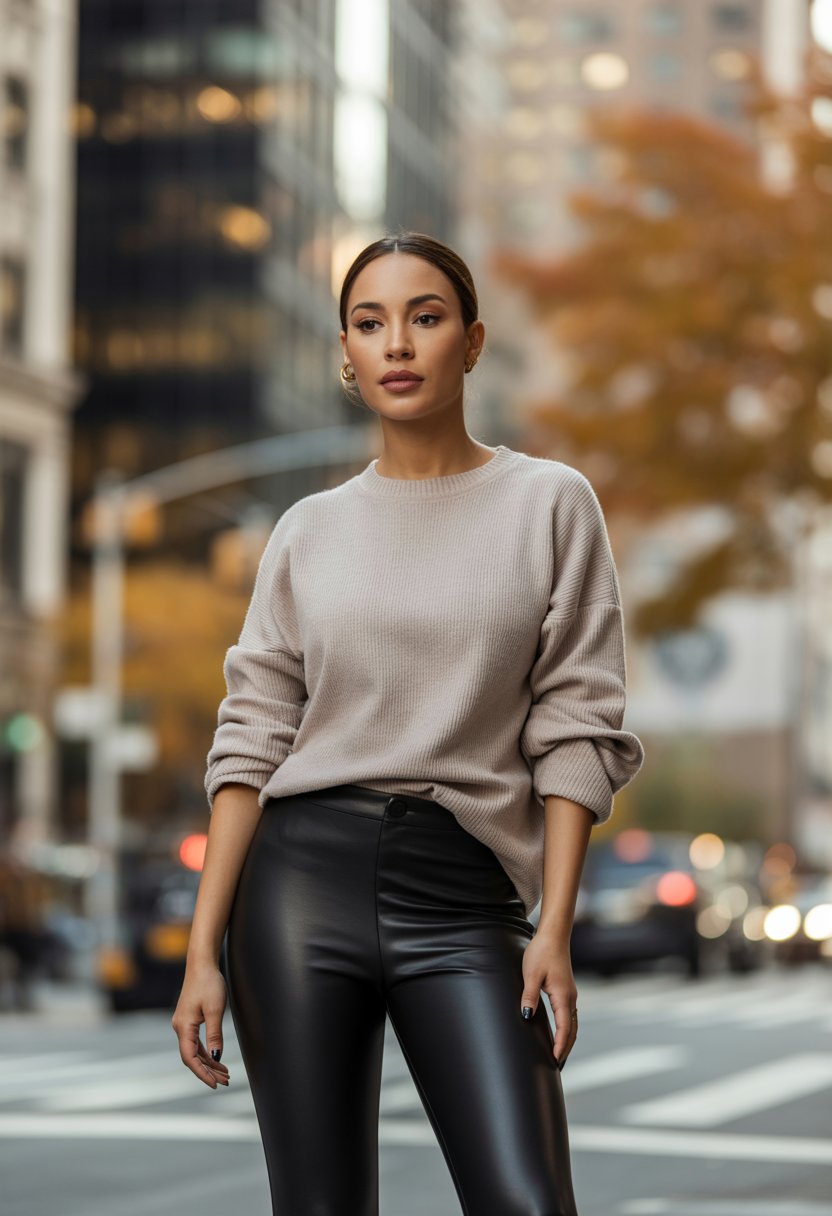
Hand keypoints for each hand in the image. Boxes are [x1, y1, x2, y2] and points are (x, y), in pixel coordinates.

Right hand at [172, 961, 230, 1089]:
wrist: (202, 964)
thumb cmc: (209, 983)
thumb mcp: (215, 1010)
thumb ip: (214, 1035)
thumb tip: (215, 1058)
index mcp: (183, 1027)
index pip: (190, 1058)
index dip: (202, 1073)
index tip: (215, 1084)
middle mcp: (180, 1027)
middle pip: (192, 1057)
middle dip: (208, 1071)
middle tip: (226, 1081)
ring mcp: (183, 1024)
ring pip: (194, 1050)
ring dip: (208, 1062)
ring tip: (225, 1073)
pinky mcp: (189, 1019)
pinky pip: (196, 1042)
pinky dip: (206, 1052)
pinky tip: (216, 1058)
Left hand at [519, 932, 577, 1069]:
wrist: (553, 935)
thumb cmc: (542, 952)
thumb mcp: (531, 974)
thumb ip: (529, 996)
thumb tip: (526, 1016)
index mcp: (563, 996)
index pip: (564, 1028)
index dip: (560, 1045)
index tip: (555, 1061)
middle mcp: (570, 997)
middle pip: (572, 1030)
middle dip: (566, 1048)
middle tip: (557, 1065)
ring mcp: (570, 994)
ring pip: (573, 1023)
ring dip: (567, 1039)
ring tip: (559, 1055)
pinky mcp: (567, 990)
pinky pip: (570, 1015)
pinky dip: (567, 1028)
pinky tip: (560, 1033)